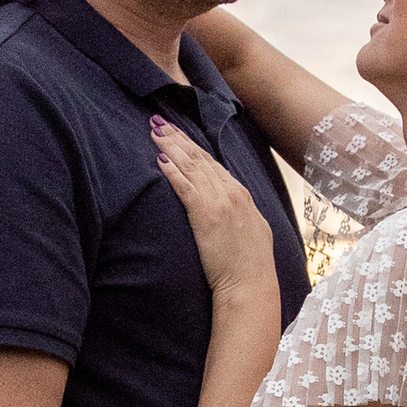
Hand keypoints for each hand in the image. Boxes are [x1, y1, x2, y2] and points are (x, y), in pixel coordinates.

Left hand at [151, 116, 277, 304]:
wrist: (251, 284)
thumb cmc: (250, 265)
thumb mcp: (252, 230)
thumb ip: (240, 213)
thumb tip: (231, 208)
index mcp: (241, 195)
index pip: (213, 163)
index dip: (193, 146)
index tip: (177, 133)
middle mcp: (231, 193)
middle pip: (200, 159)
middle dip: (178, 139)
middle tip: (158, 122)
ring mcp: (219, 202)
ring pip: (191, 167)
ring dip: (171, 147)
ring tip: (154, 132)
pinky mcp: (206, 215)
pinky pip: (185, 187)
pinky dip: (172, 172)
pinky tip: (160, 160)